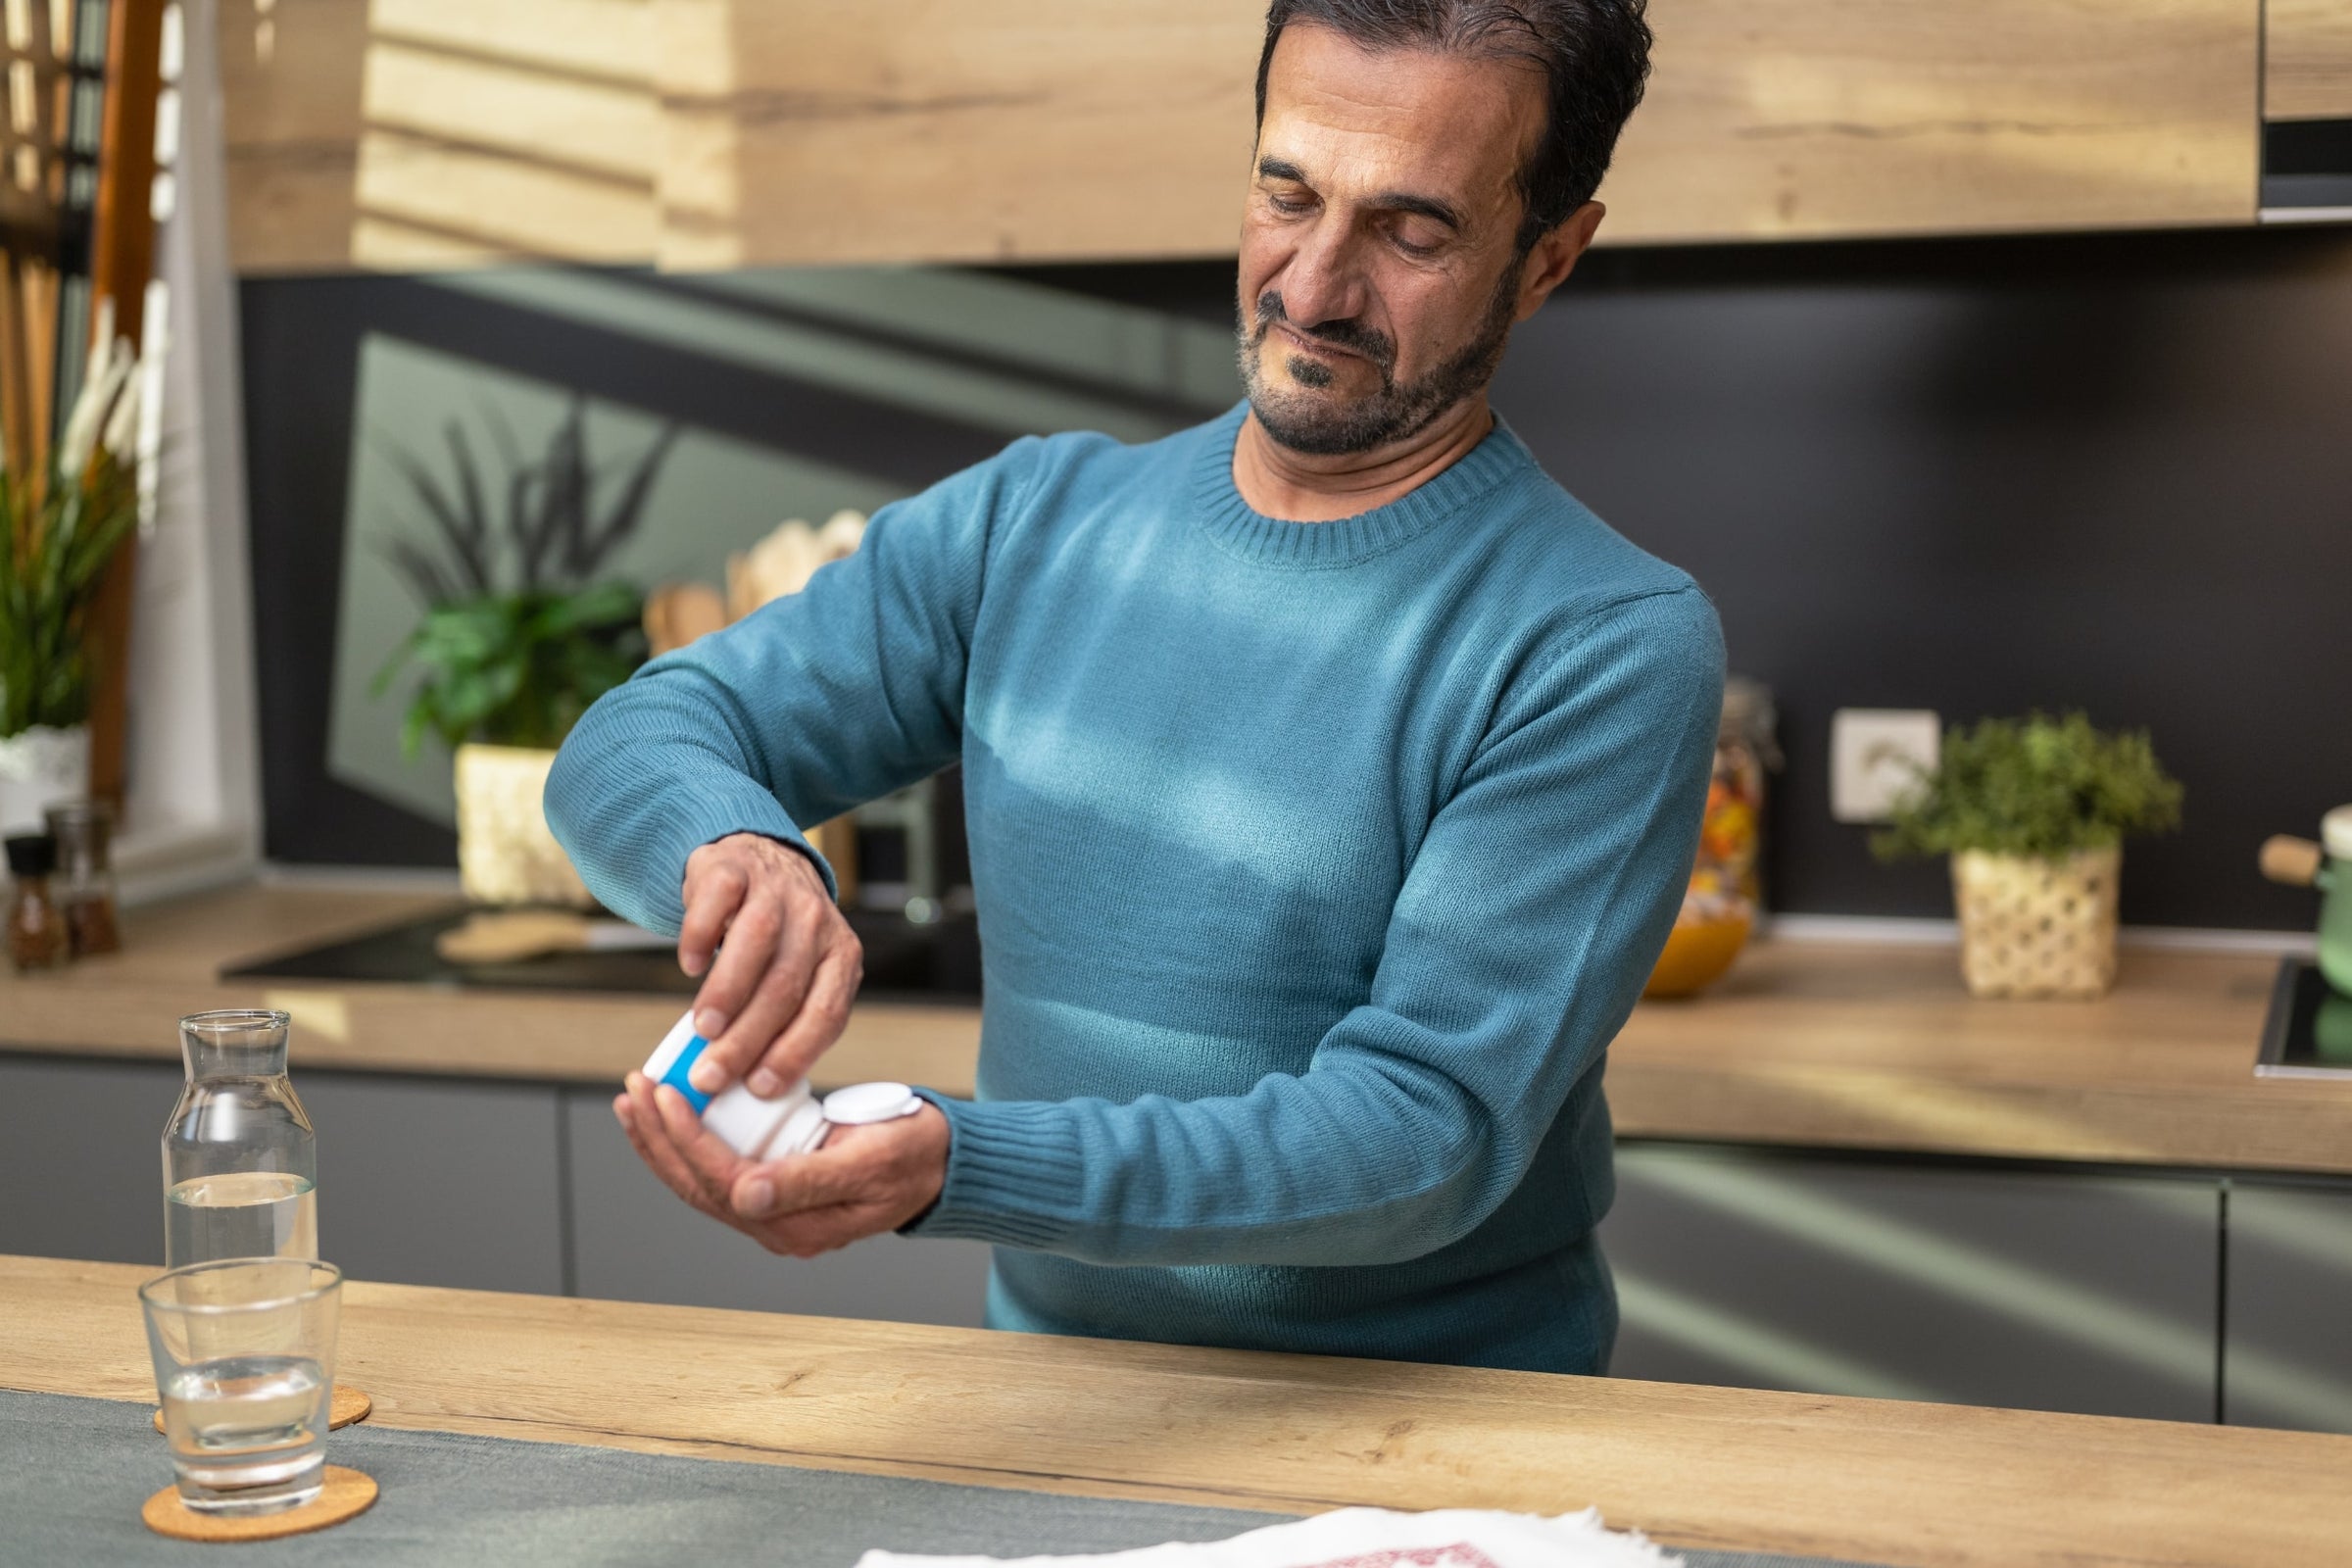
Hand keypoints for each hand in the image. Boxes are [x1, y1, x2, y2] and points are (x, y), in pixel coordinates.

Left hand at [614, 1073, 949, 1256]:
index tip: (664, 1094)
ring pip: (699, 1182)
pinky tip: (670, 1114)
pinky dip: (687, 1142)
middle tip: (635, 1089)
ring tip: (634, 1101)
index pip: (721, 1183)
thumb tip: (745, 1197)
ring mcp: (774, 1212)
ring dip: (662, 1142)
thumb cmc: (914, 1154)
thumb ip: (808, 1180)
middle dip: (658, 1138)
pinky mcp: (774, 1190)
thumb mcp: (870, 1160)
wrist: (943, 1163)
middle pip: (697, 1186)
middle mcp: (777, 1227)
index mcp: (798, 1226)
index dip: (685, 1139)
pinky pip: (717, 1170)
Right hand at [677, 832, 862, 1096]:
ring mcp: (777, 891)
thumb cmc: (777, 936)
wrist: (758, 859)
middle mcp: (816, 922)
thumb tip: (748, 1084)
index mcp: (840, 957)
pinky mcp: (734, 869)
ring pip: (756, 945)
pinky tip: (690, 967)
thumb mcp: (799, 974)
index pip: (826, 1014)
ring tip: (702, 1030)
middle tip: (712, 1075)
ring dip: (727, 994)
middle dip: (747, 1038)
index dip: (794, 1054)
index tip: (760, 1088)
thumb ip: (785, 1019)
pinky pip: (717, 905)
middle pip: (786, 987)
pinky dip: (701, 938)